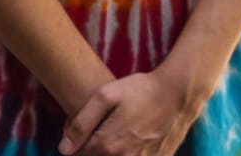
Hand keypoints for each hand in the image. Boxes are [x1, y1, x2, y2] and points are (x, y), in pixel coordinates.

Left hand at [59, 70, 203, 155]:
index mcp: (106, 145)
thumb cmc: (140, 90)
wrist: (178, 95)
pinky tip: (132, 135)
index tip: (82, 125)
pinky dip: (127, 152)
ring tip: (115, 131)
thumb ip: (81, 123)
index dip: (75, 141)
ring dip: (109, 151)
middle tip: (98, 127)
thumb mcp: (105, 96)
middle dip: (90, 148)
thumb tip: (63, 149)